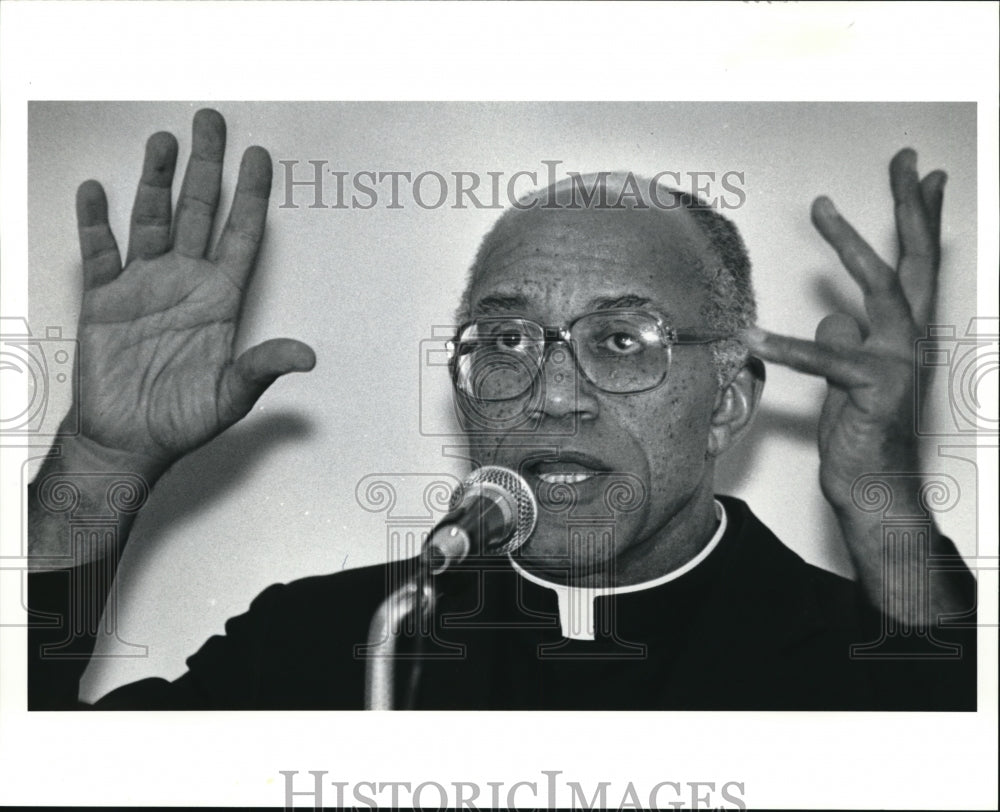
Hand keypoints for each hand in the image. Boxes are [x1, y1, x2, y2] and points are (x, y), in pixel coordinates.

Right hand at [72, 109, 314, 471]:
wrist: (127, 439)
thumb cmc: (181, 419)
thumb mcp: (231, 396)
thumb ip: (263, 368)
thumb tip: (307, 356)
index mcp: (220, 299)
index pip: (241, 235)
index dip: (251, 196)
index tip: (258, 158)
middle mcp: (185, 283)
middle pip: (198, 211)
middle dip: (205, 167)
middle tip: (211, 122)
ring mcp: (144, 286)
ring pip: (151, 219)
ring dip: (155, 180)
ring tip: (162, 142)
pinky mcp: (105, 298)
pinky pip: (100, 251)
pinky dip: (96, 221)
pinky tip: (98, 190)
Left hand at [742, 149, 944, 517]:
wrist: (876, 489)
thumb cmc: (863, 432)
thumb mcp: (850, 378)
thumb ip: (846, 341)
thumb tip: (833, 317)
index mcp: (905, 333)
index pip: (918, 264)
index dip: (921, 219)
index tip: (925, 176)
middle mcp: (910, 340)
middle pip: (916, 260)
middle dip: (911, 207)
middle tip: (908, 160)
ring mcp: (897, 362)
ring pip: (880, 289)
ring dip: (849, 245)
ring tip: (822, 207)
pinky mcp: (870, 389)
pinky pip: (826, 360)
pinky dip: (787, 348)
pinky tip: (753, 336)